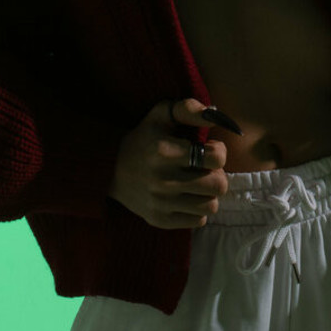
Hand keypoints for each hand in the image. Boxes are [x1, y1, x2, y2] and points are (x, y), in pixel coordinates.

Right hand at [106, 98, 232, 228]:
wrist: (110, 167)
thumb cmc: (145, 136)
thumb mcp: (161, 113)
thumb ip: (189, 108)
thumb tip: (215, 116)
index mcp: (165, 151)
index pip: (216, 158)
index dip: (219, 152)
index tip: (209, 149)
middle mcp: (162, 180)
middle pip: (218, 186)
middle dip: (217, 175)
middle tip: (205, 169)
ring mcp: (160, 203)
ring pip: (210, 206)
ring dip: (208, 194)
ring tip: (196, 183)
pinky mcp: (159, 220)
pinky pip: (197, 221)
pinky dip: (197, 210)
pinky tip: (186, 196)